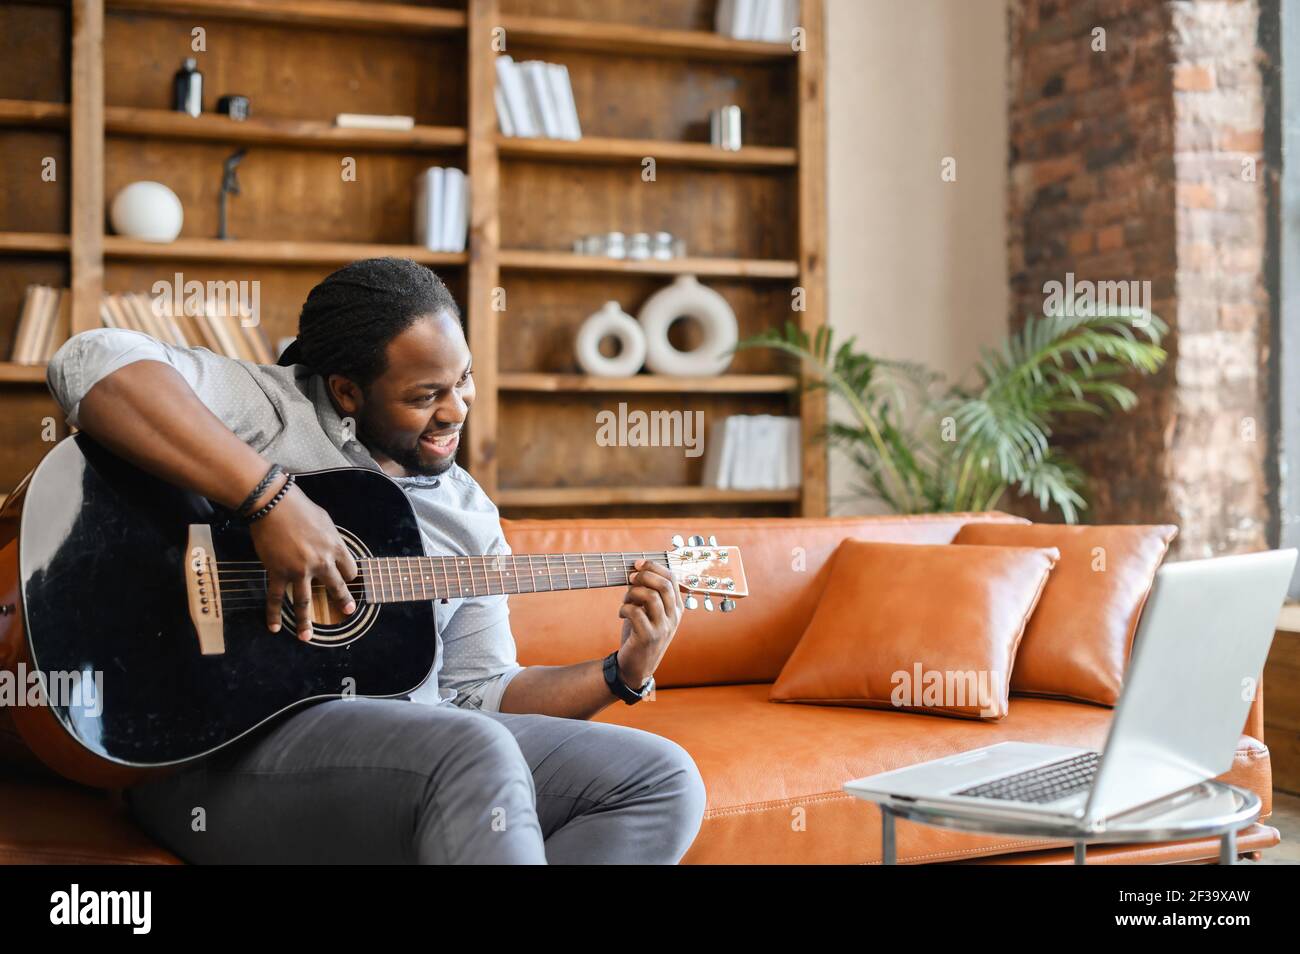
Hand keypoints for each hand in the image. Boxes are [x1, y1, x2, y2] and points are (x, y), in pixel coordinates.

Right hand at [247, 480, 357, 641]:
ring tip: (307, 636)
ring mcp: (299, 570)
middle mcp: (321, 562)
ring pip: (305, 601)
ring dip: (306, 621)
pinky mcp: (278, 572)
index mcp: (335, 547)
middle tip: (347, 611)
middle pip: (335, 586)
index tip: (346, 580)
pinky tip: (275, 627)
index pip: (349, 569)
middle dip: (343, 601)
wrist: (274, 505)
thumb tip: (332, 547)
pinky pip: (276, 598)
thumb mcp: (325, 521)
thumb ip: (330, 538)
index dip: (348, 576)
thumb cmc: (300, 508)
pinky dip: (274, 614)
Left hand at [616, 559, 683, 685]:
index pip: (672, 578)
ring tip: (625, 601)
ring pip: (651, 597)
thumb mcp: (648, 612)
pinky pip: (636, 613)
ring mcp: (663, 628)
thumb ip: (646, 593)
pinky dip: (625, 608)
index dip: (654, 566)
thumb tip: (635, 571)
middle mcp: (674, 617)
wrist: (635, 667)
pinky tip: (621, 613)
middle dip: (644, 576)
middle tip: (630, 578)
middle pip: (664, 585)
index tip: (637, 564)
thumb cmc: (640, 634)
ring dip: (633, 593)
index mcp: (676, 608)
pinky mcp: (648, 637)